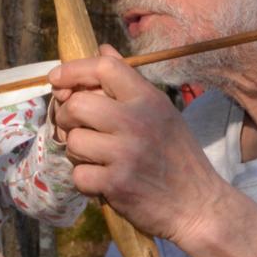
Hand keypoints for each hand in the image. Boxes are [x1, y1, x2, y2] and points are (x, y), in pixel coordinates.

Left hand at [49, 50, 224, 243]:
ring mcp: (126, 153)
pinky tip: (105, 181)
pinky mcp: (116, 184)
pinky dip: (86, 181)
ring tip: (98, 159)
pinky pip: (78, 175)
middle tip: (75, 128)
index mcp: (149, 100)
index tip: (57, 80)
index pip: (104, 68)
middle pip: (77, 104)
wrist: (199, 206)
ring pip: (74, 140)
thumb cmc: (178, 157)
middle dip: (67, 116)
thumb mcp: (162, 112)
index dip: (73, 70)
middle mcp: (137, 121)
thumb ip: (129, 83)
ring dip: (78, 152)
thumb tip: (103, 49)